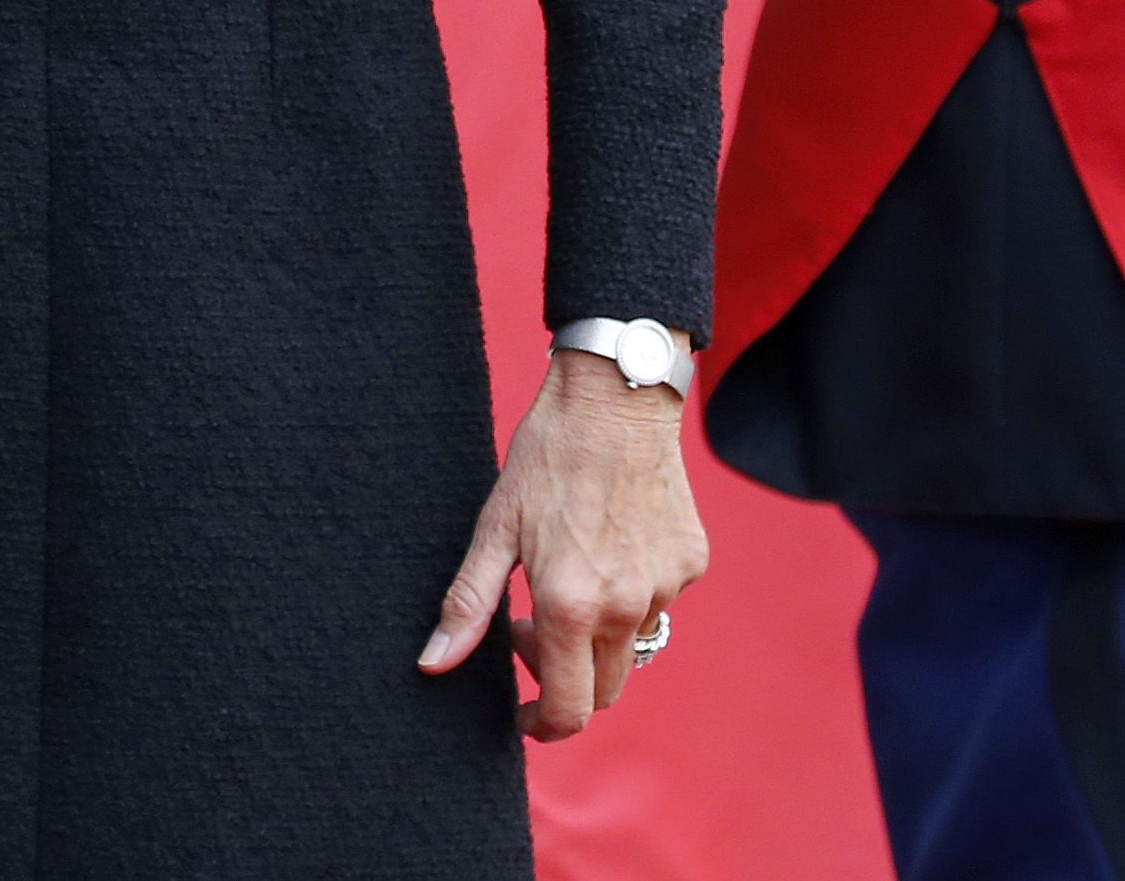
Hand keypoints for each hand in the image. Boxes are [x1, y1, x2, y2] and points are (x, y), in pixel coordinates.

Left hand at [420, 347, 710, 741]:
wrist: (615, 399)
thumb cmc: (546, 458)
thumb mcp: (495, 528)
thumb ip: (467, 604)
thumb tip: (433, 662)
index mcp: (571, 606)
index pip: (569, 709)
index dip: (543, 725)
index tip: (522, 713)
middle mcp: (626, 607)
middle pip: (603, 691)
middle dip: (562, 680)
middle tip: (527, 627)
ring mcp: (665, 587)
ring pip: (631, 647)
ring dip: (596, 637)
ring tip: (566, 579)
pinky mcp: (690, 564)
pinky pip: (659, 603)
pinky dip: (630, 595)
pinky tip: (607, 546)